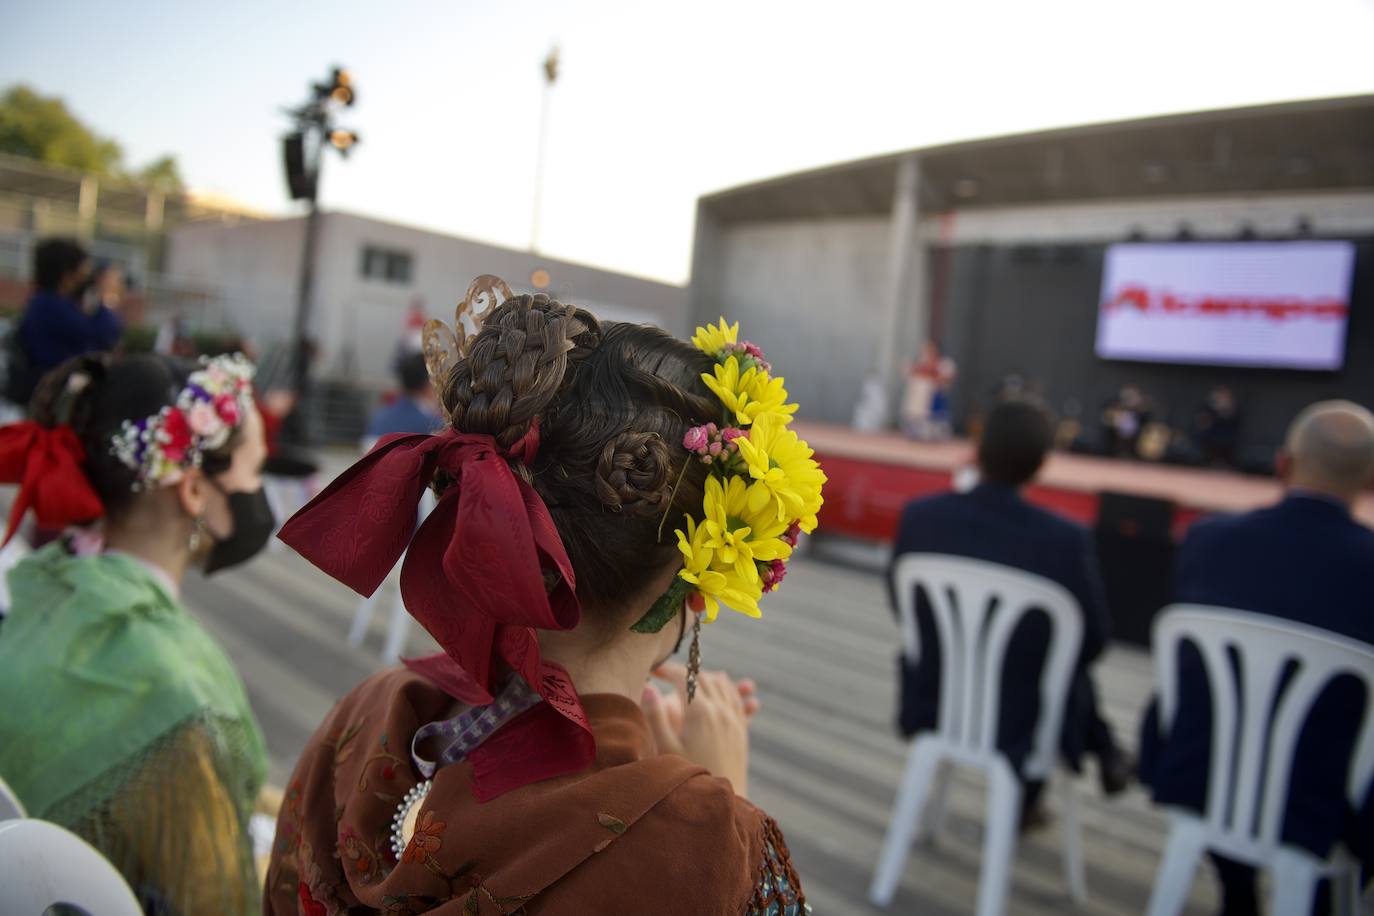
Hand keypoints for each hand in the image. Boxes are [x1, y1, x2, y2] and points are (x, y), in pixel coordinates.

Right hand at [642, 661, 755, 796]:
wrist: (723, 803)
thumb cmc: (688, 777)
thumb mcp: (666, 748)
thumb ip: (656, 716)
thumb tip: (648, 688)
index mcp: (700, 711)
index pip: (684, 678)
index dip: (668, 670)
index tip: (655, 670)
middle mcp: (720, 711)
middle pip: (704, 678)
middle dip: (686, 671)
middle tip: (669, 674)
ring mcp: (733, 720)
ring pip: (723, 685)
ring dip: (707, 677)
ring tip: (691, 678)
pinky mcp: (741, 731)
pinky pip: (736, 700)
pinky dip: (726, 689)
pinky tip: (720, 690)